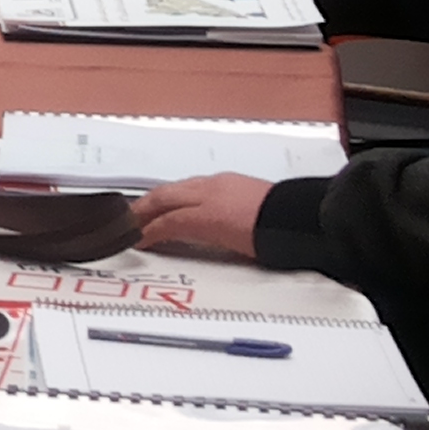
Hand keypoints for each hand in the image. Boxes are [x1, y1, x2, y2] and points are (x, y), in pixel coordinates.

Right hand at [132, 173, 270, 259]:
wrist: (302, 218)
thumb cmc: (271, 238)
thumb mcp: (231, 248)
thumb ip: (199, 240)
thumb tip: (176, 241)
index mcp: (206, 212)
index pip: (167, 220)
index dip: (146, 231)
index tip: (133, 240)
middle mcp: (207, 193)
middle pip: (164, 196)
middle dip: (142, 207)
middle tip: (127, 218)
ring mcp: (220, 184)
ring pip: (178, 187)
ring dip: (159, 197)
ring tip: (149, 208)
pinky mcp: (232, 181)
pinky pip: (195, 184)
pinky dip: (180, 193)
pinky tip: (182, 199)